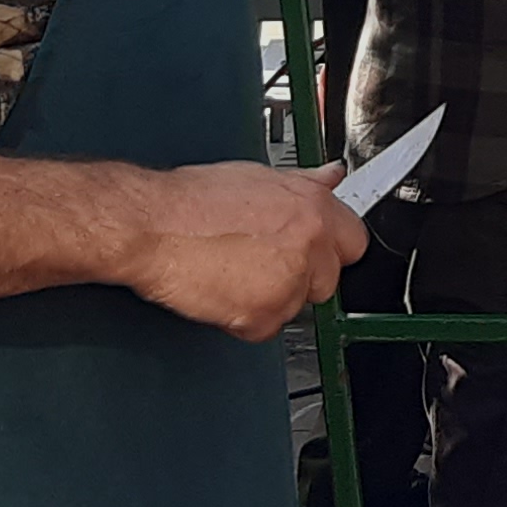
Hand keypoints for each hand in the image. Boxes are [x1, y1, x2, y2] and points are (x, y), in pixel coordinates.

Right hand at [126, 161, 369, 340]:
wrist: (153, 224)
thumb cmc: (192, 200)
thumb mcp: (257, 177)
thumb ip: (303, 184)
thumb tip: (331, 178)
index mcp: (312, 207)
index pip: (353, 242)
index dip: (329, 250)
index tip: (313, 252)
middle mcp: (309, 243)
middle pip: (328, 280)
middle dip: (301, 278)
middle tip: (262, 264)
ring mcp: (289, 282)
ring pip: (296, 306)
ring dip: (270, 298)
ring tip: (233, 273)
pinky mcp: (264, 315)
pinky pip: (265, 328)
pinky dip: (244, 320)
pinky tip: (222, 292)